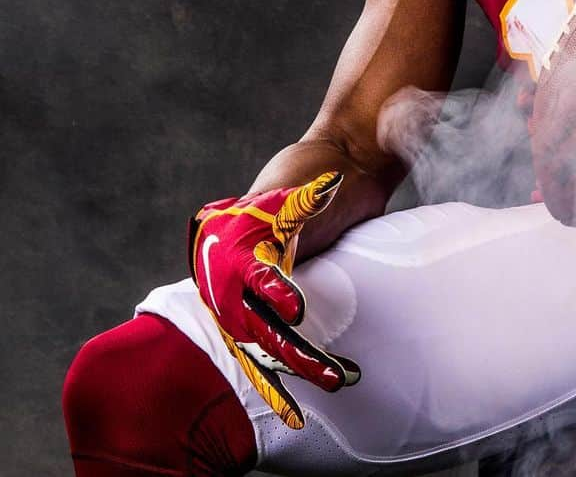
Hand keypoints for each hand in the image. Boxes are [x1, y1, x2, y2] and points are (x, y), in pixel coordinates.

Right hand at [188, 172, 360, 428]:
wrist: (322, 166)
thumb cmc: (306, 171)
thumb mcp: (302, 182)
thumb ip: (310, 195)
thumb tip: (330, 186)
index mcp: (236, 244)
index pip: (251, 273)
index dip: (271, 288)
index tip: (294, 304)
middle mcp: (234, 276)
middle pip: (257, 320)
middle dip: (289, 347)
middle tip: (328, 370)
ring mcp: (248, 296)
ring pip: (264, 343)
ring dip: (295, 366)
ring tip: (337, 381)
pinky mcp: (267, 309)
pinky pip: (267, 352)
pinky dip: (277, 384)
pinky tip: (295, 414)